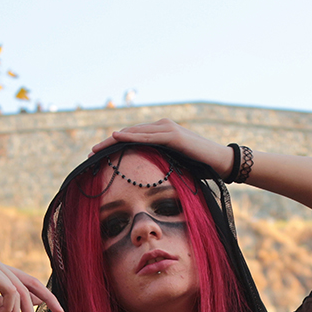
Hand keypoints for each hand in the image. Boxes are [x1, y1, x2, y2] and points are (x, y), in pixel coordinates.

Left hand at [89, 119, 234, 179]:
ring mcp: (167, 129)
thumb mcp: (175, 167)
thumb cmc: (200, 167)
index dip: (114, 147)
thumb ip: (161, 167)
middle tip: (90, 154)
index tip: (97, 157)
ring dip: (113, 141)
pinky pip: (147, 136)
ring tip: (96, 149)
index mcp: (161, 134)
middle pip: (128, 134)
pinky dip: (131, 137)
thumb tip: (147, 184)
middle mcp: (162, 127)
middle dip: (108, 144)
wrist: (221, 162)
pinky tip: (116, 138)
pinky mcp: (173, 135)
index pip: (132, 138)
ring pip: (134, 133)